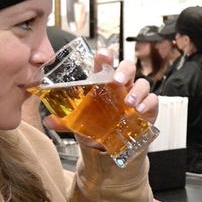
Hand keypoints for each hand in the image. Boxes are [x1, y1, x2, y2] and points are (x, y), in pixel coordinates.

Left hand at [43, 51, 158, 148]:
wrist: (110, 145)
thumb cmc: (96, 125)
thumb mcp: (79, 123)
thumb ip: (65, 121)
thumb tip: (49, 121)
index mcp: (103, 83)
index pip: (105, 63)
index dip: (105, 56)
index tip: (103, 56)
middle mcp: (122, 85)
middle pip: (128, 67)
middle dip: (124, 70)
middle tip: (117, 80)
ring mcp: (136, 95)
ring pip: (142, 82)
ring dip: (137, 90)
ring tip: (129, 102)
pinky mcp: (148, 108)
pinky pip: (153, 99)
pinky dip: (148, 103)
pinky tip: (140, 110)